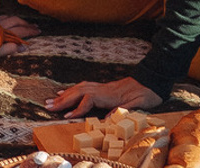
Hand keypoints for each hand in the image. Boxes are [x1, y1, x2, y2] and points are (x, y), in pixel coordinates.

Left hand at [0, 10, 39, 52]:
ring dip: (19, 20)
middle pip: (16, 22)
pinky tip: (10, 18)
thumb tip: (23, 47)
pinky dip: (9, 17)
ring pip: (9, 17)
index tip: (38, 31)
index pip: (19, 32)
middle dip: (27, 25)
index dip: (29, 32)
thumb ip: (8, 49)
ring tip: (26, 23)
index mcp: (1, 33)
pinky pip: (1, 16)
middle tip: (36, 27)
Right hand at [46, 75, 160, 115]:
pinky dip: (71, 90)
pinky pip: (83, 87)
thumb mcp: (139, 105)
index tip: (66, 116)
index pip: (88, 100)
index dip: (77, 109)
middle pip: (78, 92)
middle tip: (47, 106)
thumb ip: (123, 110)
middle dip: (62, 100)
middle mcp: (102, 88)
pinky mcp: (102, 87)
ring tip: (50, 100)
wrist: (152, 80)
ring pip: (78, 88)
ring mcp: (101, 86)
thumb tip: (106, 119)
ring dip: (64, 95)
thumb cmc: (147, 94)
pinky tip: (64, 92)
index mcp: (110, 94)